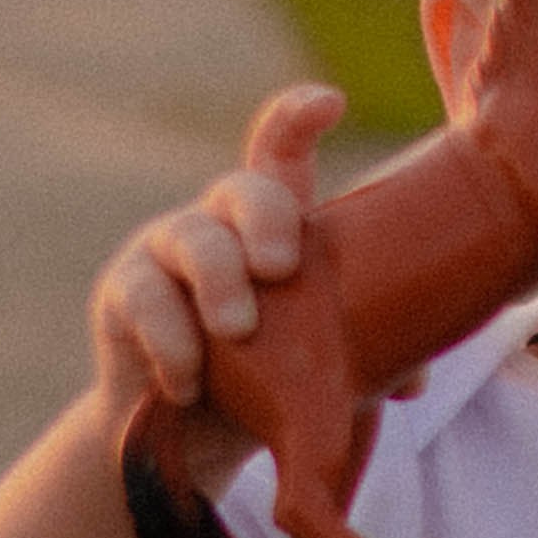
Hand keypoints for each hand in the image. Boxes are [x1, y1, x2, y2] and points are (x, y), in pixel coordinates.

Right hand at [88, 83, 344, 439]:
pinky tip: (189, 383)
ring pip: (192, 239)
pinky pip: (146, 303)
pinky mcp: (124, 296)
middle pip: (242, 189)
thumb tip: (413, 382)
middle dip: (266, 217)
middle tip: (281, 265)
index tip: (330, 104)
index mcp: (273, 228)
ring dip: (218, 280)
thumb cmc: (267, 382)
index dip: (299, 119)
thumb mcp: (319, 366)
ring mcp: (165, 253)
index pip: (282, 153)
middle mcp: (219, 225)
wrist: (190, 433)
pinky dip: (174, 344)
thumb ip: (367, 359)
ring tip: (237, 328)